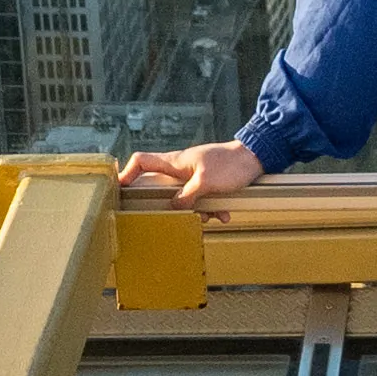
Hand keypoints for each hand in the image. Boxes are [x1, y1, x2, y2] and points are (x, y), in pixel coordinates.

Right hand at [122, 141, 264, 221]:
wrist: (256, 158)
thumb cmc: (231, 163)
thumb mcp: (206, 181)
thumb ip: (188, 196)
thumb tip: (173, 208)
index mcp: (175, 162)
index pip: (142, 161)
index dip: (127, 173)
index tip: (120, 189)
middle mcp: (180, 170)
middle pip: (161, 189)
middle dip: (171, 207)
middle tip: (180, 216)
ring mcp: (192, 178)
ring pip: (183, 201)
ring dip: (197, 212)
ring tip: (213, 214)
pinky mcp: (206, 185)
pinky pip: (201, 203)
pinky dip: (211, 210)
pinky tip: (224, 214)